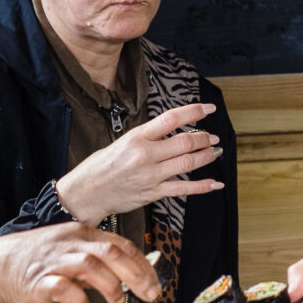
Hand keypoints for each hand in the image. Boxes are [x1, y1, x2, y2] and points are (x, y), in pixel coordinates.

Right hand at [0, 225, 161, 302]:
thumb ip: (93, 261)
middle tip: (149, 294)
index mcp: (77, 234)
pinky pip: (61, 288)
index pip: (119, 244)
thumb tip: (126, 275)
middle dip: (136, 274)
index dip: (142, 263)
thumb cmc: (27, 262)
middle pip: (111, 252)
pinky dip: (76, 297)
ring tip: (115, 300)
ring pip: (91, 265)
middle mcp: (67, 244)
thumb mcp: (64, 251)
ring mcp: (51, 262)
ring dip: (110, 285)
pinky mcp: (35, 282)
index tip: (155, 282)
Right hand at [55, 104, 222, 225]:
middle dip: (204, 138)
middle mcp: (145, 155)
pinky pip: (183, 189)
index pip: (171, 118)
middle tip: (213, 136)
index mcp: (136, 137)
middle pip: (185, 143)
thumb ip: (147, 137)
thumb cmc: (101, 166)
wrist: (86, 193)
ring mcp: (150, 175)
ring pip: (188, 163)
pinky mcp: (153, 193)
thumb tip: (173, 130)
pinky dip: (202, 186)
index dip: (194, 112)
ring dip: (206, 156)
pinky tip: (215, 182)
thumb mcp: (122, 142)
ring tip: (215, 151)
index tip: (208, 109)